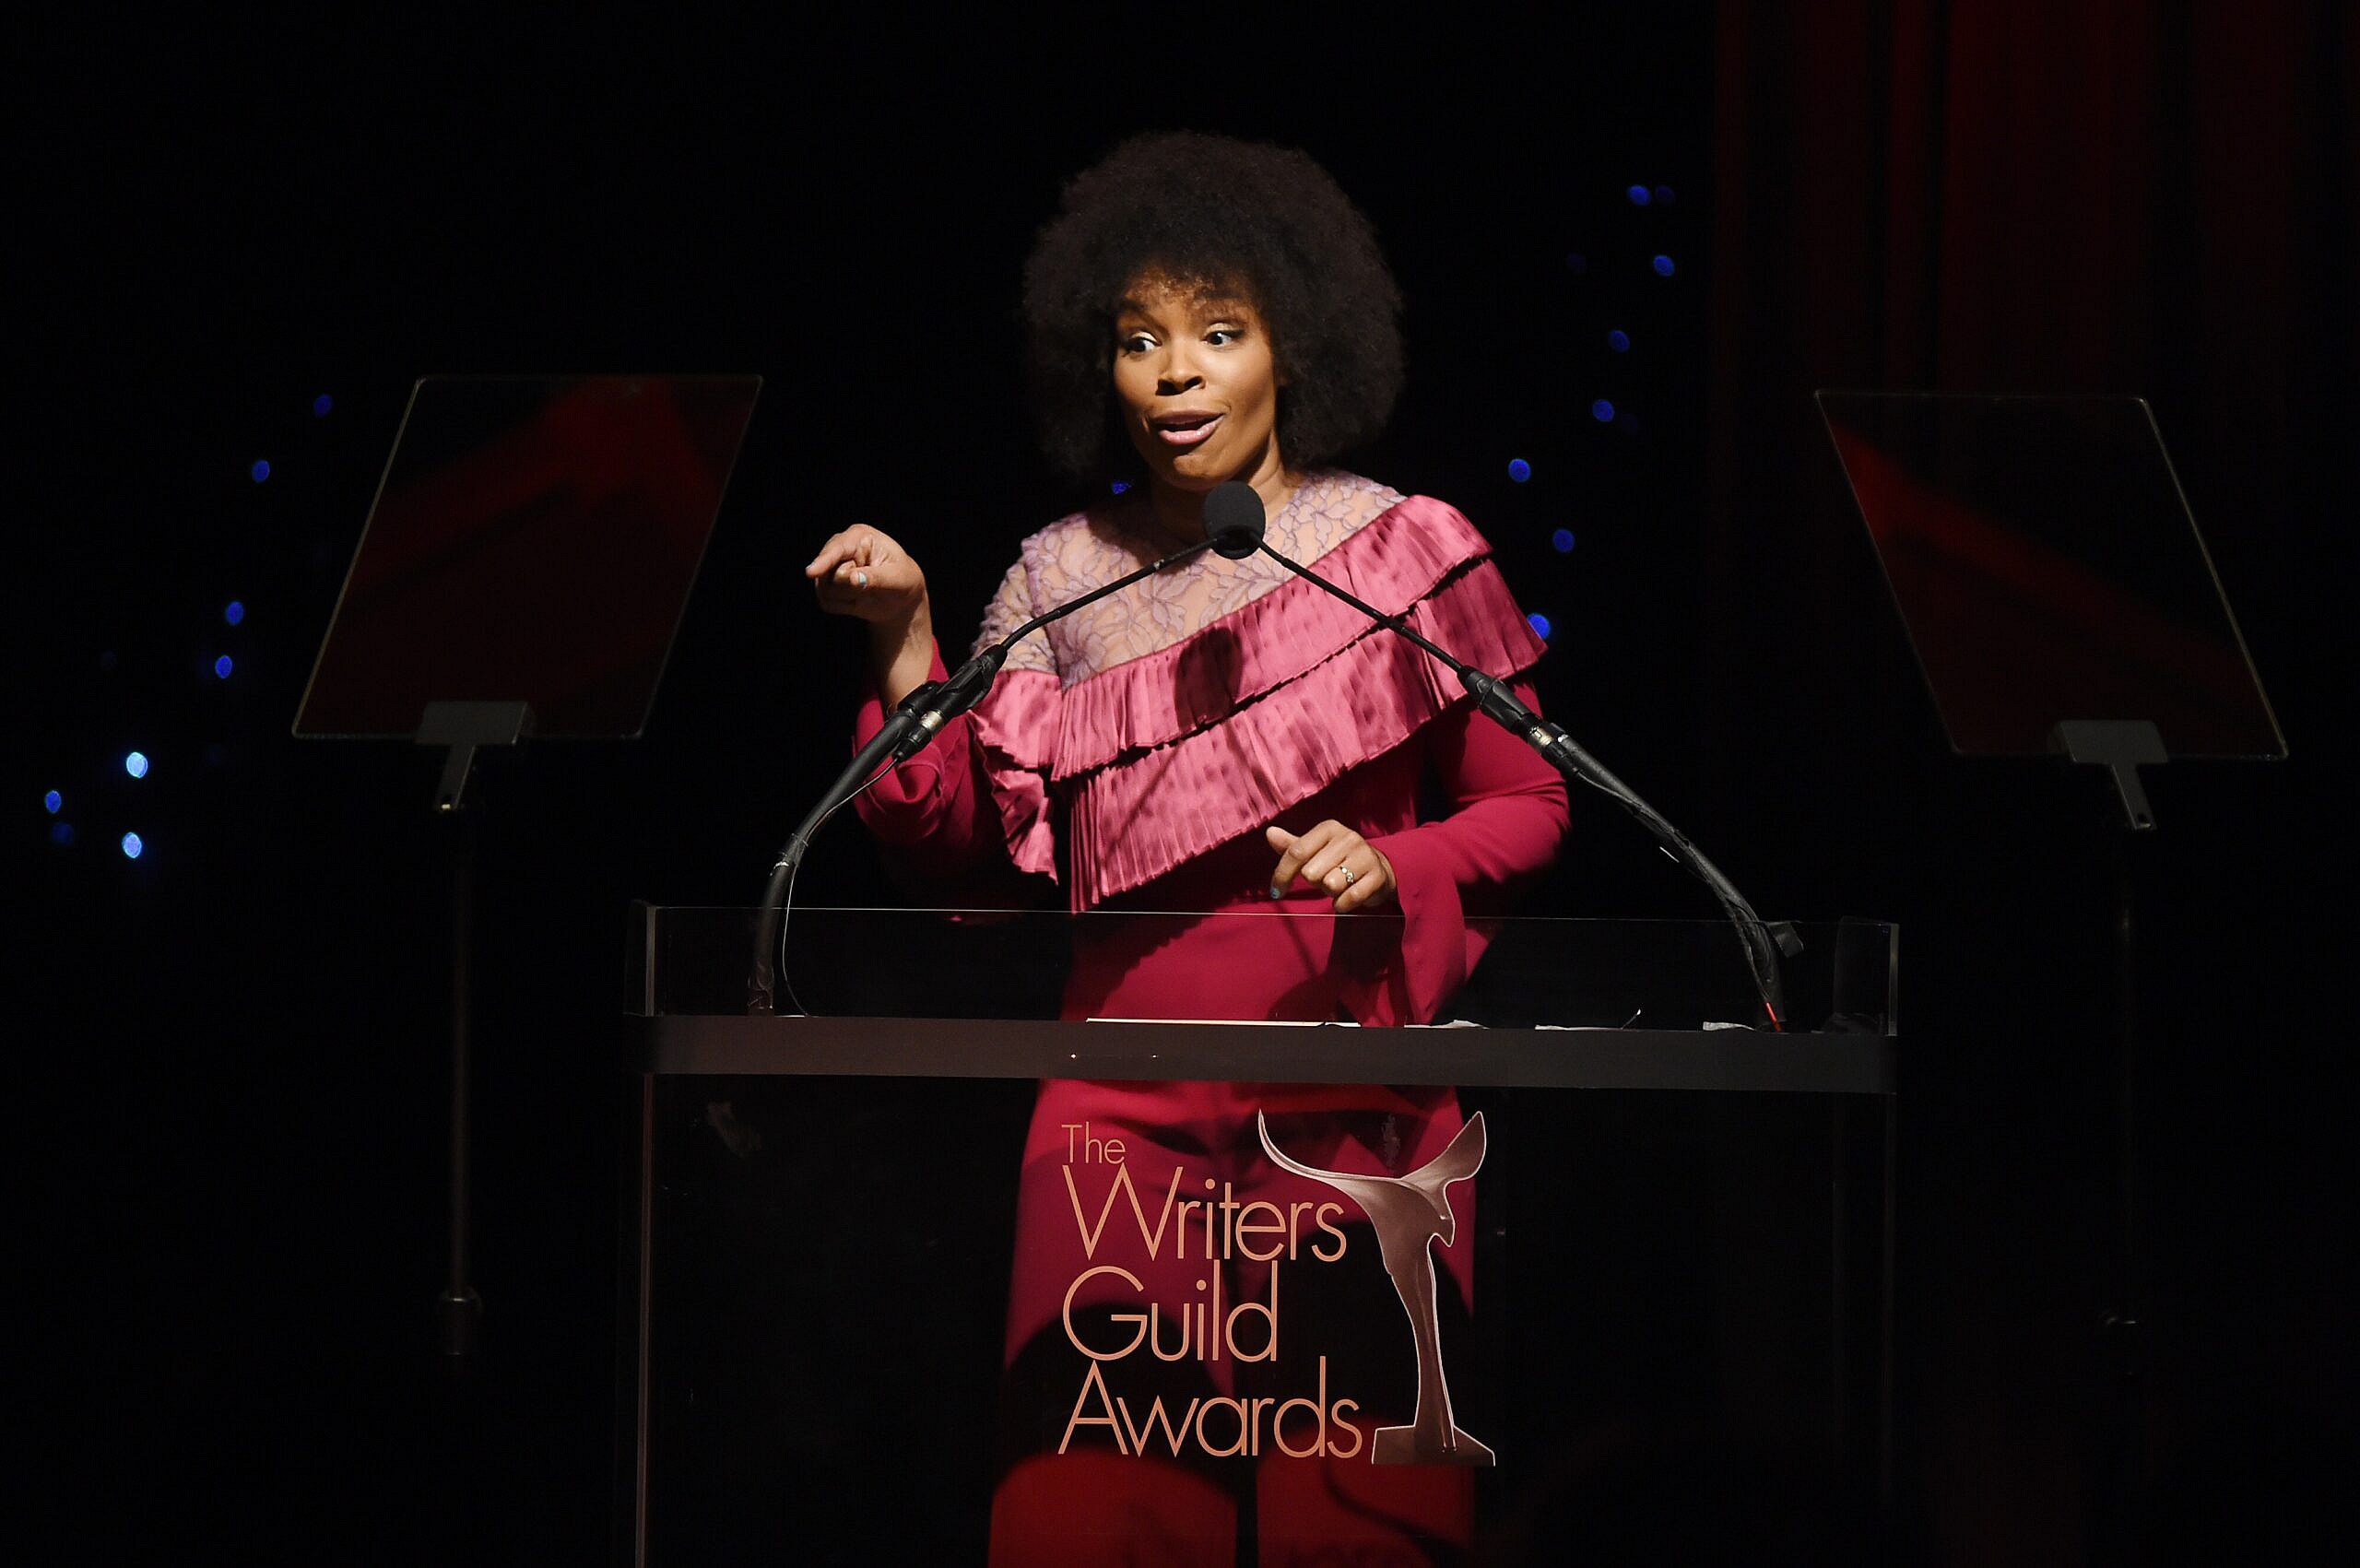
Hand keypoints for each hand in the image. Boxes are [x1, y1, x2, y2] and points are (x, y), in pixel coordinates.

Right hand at [806, 527, 927, 627]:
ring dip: (849, 598)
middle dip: (852, 588)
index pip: (836, 549)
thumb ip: (876, 578)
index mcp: (859, 536)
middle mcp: (840, 548)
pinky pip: (826, 603)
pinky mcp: (826, 584)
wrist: (900, 597)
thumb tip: (854, 579)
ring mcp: (830, 566)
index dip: (824, 561)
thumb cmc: (903, 580)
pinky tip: (858, 599)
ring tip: (867, 591)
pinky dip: (844, 607)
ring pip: (826, 590)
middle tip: (873, 586)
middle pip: (831, 575)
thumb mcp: (897, 579)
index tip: (811, 572)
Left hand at [1266, 821, 1395, 913]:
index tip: (1276, 892)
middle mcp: (1348, 837)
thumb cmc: (1338, 860)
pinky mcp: (1377, 875)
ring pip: (1331, 884)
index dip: (1282, 875)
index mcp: (1329, 828)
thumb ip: (1292, 846)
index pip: (1296, 852)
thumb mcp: (1314, 851)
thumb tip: (1270, 833)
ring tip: (1339, 886)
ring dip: (1330, 892)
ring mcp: (1365, 855)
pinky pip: (1349, 897)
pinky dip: (1343, 904)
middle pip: (1311, 873)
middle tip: (1325, 879)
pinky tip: (1346, 899)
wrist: (1377, 869)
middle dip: (1314, 882)